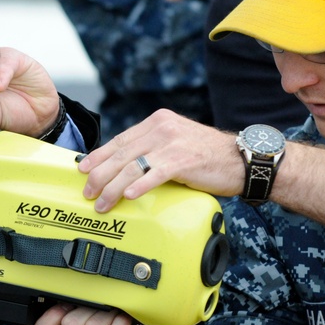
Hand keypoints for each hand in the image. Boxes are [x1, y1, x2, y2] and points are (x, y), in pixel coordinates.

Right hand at [32, 304, 173, 324]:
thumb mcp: (93, 316)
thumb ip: (76, 305)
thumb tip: (69, 283)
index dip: (51, 315)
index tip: (68, 305)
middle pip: (70, 323)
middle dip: (89, 309)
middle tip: (103, 309)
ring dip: (109, 315)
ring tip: (117, 315)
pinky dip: (122, 322)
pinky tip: (127, 321)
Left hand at [76, 109, 243, 212]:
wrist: (241, 160)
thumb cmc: (208, 156)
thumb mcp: (176, 142)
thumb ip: (153, 147)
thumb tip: (125, 166)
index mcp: (157, 121)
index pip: (120, 140)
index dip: (99, 156)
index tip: (83, 169)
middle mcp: (162, 128)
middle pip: (121, 154)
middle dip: (100, 175)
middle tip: (88, 192)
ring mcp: (172, 144)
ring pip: (131, 166)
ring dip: (112, 188)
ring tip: (102, 203)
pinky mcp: (182, 161)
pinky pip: (153, 175)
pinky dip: (138, 186)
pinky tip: (127, 196)